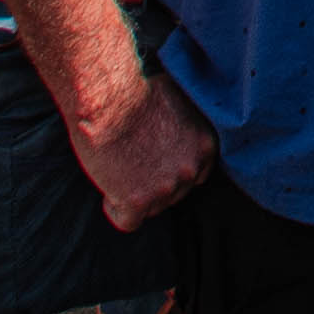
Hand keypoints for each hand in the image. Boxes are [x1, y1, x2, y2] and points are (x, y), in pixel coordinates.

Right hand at [66, 69, 217, 236]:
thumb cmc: (138, 92)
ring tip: (118, 167)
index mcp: (205, 146)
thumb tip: (185, 129)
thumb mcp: (180, 101)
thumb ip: (189, 123)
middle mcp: (191, 170)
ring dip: (134, 195)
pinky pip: (127, 222)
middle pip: (173, 194)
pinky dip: (115, 208)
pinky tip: (109, 186)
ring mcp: (166, 189)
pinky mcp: (137, 202)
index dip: (171, 169)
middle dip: (153, 183)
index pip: (194, 175)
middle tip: (131, 161)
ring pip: (151, 208)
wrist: (109, 100)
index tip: (153, 159)